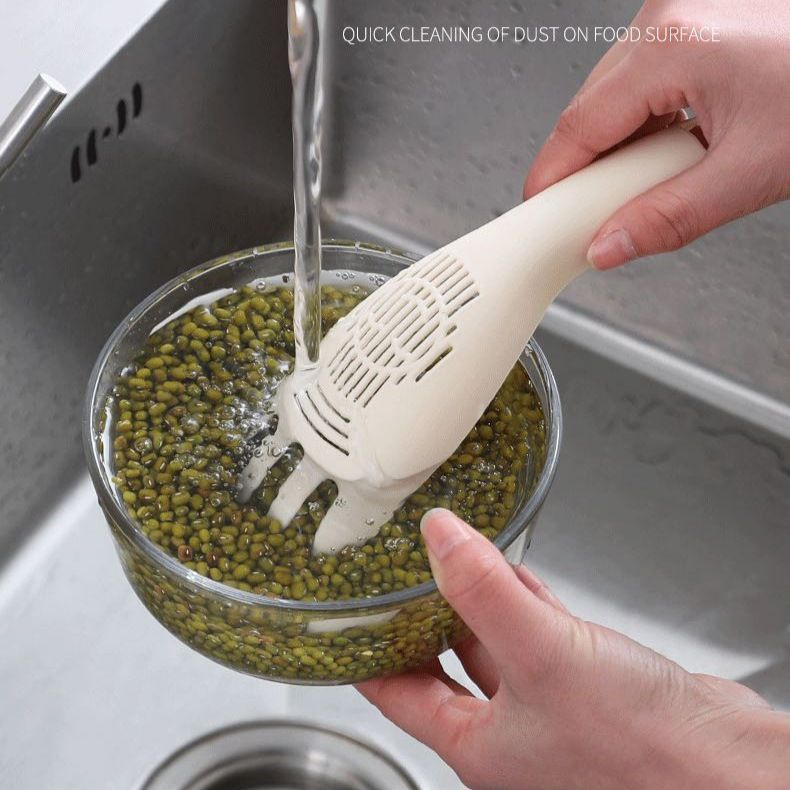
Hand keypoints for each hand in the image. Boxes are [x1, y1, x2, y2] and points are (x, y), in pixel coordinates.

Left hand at [357, 509, 789, 789]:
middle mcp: (510, 734)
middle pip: (444, 665)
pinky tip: (517, 575)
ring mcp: (550, 710)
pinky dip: (524, 603)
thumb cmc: (646, 757)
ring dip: (477, 601)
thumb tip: (438, 537)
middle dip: (423, 616)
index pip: (398, 694)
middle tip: (400, 571)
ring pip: (494, 645)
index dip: (366, 653)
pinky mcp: (589, 687)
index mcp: (478, 748)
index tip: (345, 617)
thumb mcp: (543, 655)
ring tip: (454, 558)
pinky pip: (540, 637)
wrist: (737, 773)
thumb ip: (483, 591)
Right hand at [523, 0, 789, 269]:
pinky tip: (669, 149)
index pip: (577, 127)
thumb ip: (668, 217)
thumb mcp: (751, 171)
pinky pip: (641, 81)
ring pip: (611, 97)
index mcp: (673, 46)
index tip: (538, 218)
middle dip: (586, 170)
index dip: (551, 180)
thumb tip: (607, 246)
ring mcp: (679, 16)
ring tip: (651, 181)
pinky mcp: (693, 25)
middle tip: (598, 217)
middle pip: (588, 111)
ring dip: (617, 148)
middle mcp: (666, 19)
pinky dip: (643, 124)